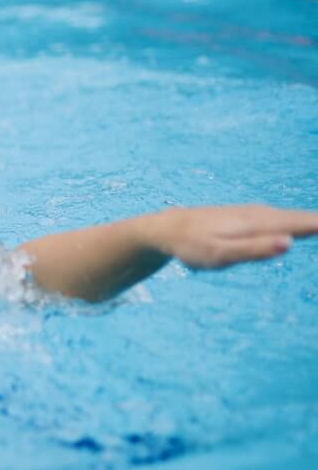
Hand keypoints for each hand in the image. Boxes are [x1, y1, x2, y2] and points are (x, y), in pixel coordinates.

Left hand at [152, 205, 317, 269]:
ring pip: (299, 218)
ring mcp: (259, 214)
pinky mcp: (255, 218)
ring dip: (317, 222)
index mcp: (261, 223)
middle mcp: (264, 214)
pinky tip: (313, 226)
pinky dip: (307, 221)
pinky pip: (288, 219)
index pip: (306, 223)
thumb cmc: (192, 246)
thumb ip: (253, 250)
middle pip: (307, 219)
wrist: (167, 228)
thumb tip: (289, 242)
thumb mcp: (219, 254)